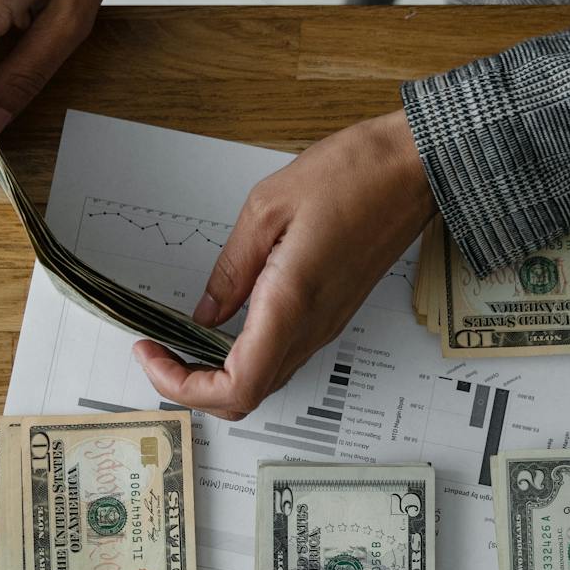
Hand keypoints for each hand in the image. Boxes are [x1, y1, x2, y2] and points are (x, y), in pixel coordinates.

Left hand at [135, 110, 436, 419]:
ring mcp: (325, 325)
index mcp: (291, 302)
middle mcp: (312, 327)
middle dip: (194, 387)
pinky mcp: (332, 314)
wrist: (415, 170)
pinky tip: (222, 325)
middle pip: (248, 398)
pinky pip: (282, 356)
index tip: (154, 353)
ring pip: (265, 381)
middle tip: (159, 351)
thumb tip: (206, 312)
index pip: (236, 386)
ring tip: (181, 339)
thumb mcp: (268, 208)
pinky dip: (243, 357)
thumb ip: (231, 269)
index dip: (185, 385)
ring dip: (218, 375)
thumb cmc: (355, 176)